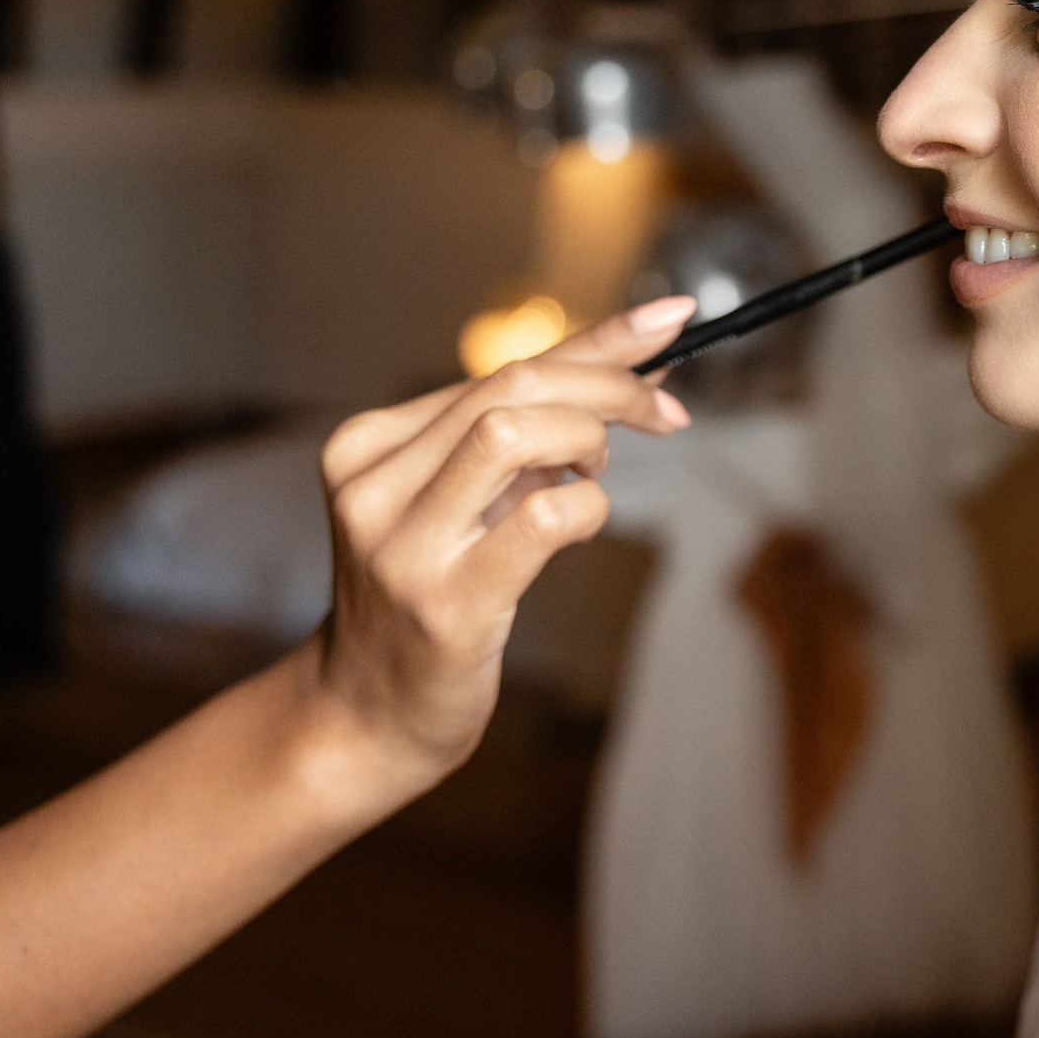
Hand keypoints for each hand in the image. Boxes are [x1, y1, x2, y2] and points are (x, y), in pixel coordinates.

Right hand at [305, 295, 699, 802]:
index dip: (597, 344)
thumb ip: (537, 428)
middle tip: (663, 414)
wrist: (369, 712)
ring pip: (512, 434)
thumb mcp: (468, 496)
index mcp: (368, 445)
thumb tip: (643, 362)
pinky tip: (582, 521)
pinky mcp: (445, 605)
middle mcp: (372, 486)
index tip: (669, 325)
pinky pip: (541, 519)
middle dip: (607, 386)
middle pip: (508, 389)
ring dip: (586, 442)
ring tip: (594, 475)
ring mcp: (402, 547)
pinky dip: (587, 507)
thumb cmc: (435, 592)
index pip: (498, 369)